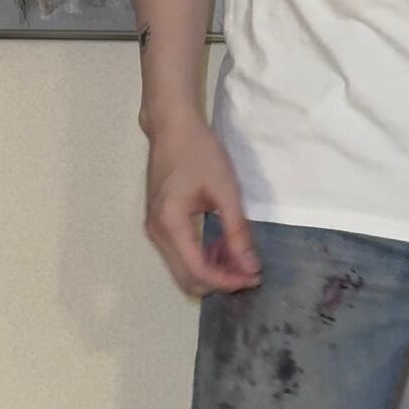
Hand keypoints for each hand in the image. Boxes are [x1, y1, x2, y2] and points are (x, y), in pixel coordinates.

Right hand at [144, 109, 260, 296]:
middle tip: (250, 269)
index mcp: (171, 225)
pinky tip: (222, 243)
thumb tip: (250, 267)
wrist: (172, 127)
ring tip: (239, 254)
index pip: (199, 271)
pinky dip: (202, 258)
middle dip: (220, 280)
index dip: (228, 281)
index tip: (254, 277)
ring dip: (212, 270)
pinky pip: (180, 255)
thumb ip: (237, 231)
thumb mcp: (226, 190)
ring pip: (183, 270)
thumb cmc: (200, 152)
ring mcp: (154, 230)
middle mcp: (157, 234)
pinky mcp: (158, 225)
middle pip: (187, 279)